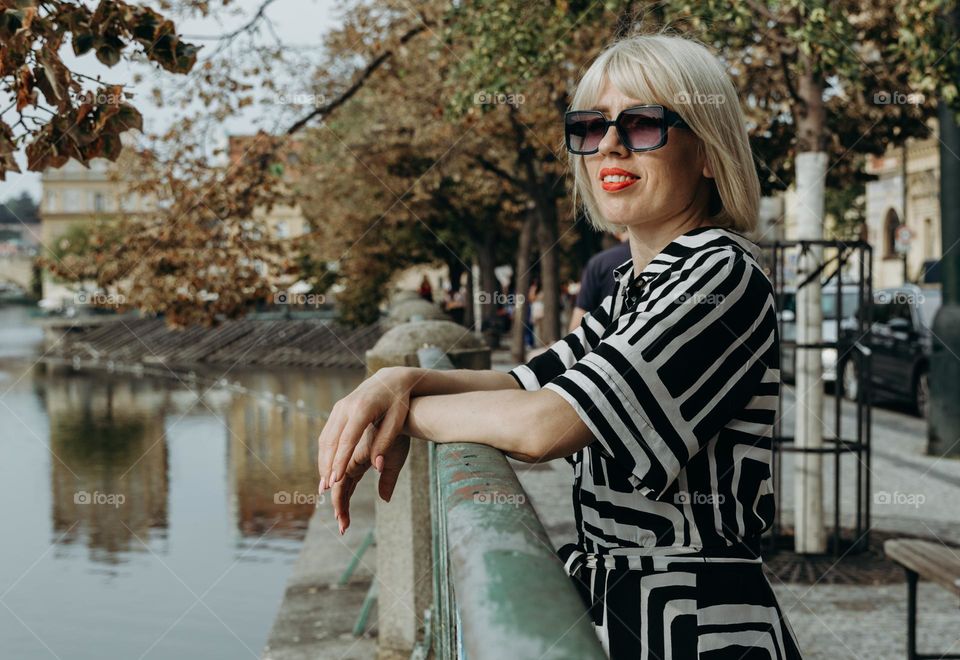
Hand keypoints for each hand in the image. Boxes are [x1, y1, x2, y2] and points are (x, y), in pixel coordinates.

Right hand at [317, 366, 412, 491]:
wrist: (391, 378)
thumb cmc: (398, 402)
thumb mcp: (397, 422)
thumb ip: (386, 443)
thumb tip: (377, 467)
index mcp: (362, 408)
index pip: (347, 440)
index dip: (340, 461)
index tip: (335, 481)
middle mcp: (346, 406)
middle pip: (332, 441)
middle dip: (327, 466)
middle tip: (325, 489)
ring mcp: (339, 407)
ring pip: (326, 438)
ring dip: (323, 461)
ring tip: (324, 483)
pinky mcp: (337, 410)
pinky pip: (327, 434)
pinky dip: (325, 452)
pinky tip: (327, 467)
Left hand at [331, 421, 409, 533]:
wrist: (401, 421)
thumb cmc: (400, 438)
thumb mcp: (394, 462)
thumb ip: (387, 481)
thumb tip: (384, 499)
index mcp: (358, 462)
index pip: (348, 486)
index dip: (345, 503)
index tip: (346, 521)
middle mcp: (352, 462)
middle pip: (342, 489)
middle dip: (341, 508)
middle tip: (343, 527)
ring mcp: (351, 461)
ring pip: (340, 488)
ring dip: (340, 507)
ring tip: (342, 524)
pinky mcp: (353, 460)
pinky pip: (343, 482)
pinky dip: (340, 498)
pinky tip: (341, 510)